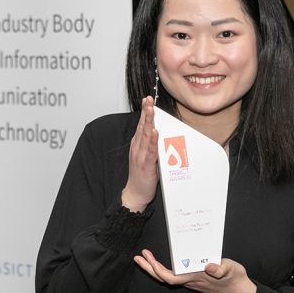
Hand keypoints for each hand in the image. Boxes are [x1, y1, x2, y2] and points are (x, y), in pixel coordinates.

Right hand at [121, 97, 158, 211]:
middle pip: (142, 126)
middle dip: (146, 111)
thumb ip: (150, 145)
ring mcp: (140, 155)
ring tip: (151, 109)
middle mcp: (137, 148)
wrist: (135, 194)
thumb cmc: (142, 176)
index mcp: (137, 145)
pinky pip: (150, 150)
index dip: (144, 111)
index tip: (147, 100)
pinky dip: (152, 140)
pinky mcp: (146, 164)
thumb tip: (158, 133)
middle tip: (148, 99)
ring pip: (145, 135)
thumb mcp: (145, 156)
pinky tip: (154, 132)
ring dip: (148, 121)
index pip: (141, 125)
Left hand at [134, 249, 257, 292]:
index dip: (158, 270)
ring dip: (154, 269)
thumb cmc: (235, 279)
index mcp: (196, 277)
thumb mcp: (231, 269)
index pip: (171, 277)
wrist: (239, 291)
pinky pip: (174, 276)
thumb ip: (221, 268)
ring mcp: (191, 281)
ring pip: (167, 277)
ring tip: (146, 257)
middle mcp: (190, 281)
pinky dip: (164, 269)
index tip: (149, 259)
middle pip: (164, 278)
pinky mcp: (194, 279)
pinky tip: (162, 262)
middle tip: (139, 257)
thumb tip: (210, 267)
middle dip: (149, 268)